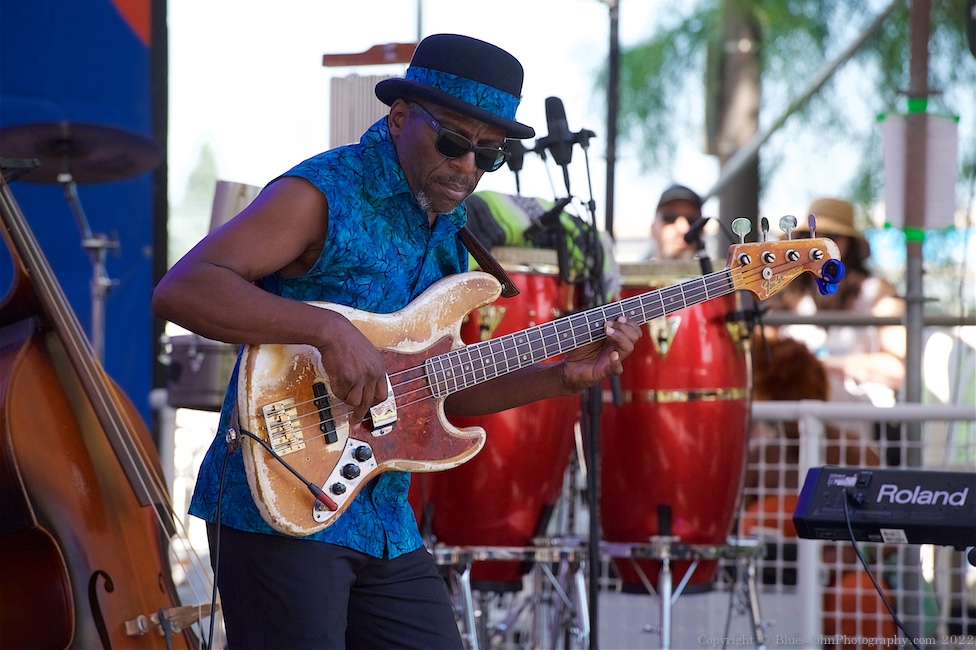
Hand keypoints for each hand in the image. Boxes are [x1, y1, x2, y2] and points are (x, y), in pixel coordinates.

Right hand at [317, 314, 389, 429]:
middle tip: (353, 421)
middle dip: (360, 413)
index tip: (368, 409)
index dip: (373, 404)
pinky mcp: (347, 379)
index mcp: (380, 368)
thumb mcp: (366, 354)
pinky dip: (336, 390)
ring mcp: (361, 378)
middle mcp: (373, 374)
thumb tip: (365, 389)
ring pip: (354, 402)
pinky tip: (334, 378)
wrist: (334, 332)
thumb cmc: (347, 340)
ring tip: (339, 386)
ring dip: (345, 398)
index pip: (382, 394)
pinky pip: (341, 394)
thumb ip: (369, 370)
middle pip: (369, 403)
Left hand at [560, 316, 641, 391]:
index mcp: (615, 338)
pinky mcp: (605, 372)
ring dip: (620, 336)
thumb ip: (595, 322)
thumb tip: (602, 314)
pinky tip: (613, 354)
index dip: (630, 322)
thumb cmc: (578, 348)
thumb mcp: (586, 331)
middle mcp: (617, 347)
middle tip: (607, 324)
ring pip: (629, 348)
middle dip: (624, 327)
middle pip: (635, 336)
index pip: (633, 329)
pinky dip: (616, 361)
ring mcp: (613, 360)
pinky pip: (617, 369)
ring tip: (606, 331)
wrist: (567, 367)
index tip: (618, 317)